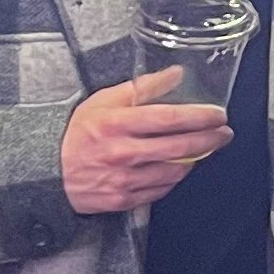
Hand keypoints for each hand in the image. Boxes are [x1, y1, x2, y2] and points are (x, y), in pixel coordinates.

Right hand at [61, 68, 230, 213]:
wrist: (49, 171)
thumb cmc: (79, 132)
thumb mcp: (104, 101)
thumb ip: (143, 87)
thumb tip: (177, 73)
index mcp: (115, 124)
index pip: (168, 118)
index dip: (199, 116)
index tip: (218, 114)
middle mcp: (121, 153)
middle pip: (179, 146)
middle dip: (210, 139)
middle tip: (224, 133)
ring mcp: (123, 180)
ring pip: (176, 170)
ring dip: (195, 159)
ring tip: (203, 147)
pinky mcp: (124, 200)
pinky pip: (162, 189)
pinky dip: (174, 177)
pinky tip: (178, 165)